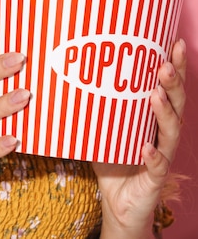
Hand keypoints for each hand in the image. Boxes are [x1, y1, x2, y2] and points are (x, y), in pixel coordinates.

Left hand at [93, 38, 186, 237]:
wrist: (117, 203)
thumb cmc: (113, 158)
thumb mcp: (103, 125)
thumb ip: (95, 102)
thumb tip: (68, 70)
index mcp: (154, 116)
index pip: (168, 87)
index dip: (174, 65)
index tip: (174, 41)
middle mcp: (163, 133)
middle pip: (176, 103)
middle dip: (173, 82)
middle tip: (165, 63)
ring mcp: (162, 156)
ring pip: (171, 131)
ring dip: (164, 111)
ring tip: (156, 94)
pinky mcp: (155, 180)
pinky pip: (158, 167)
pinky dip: (153, 156)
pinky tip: (147, 147)